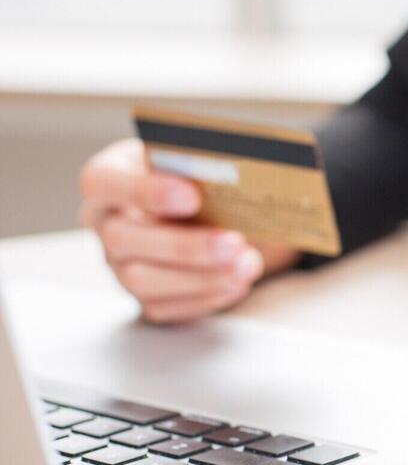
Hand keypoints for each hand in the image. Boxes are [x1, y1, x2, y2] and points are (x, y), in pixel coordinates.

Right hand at [79, 138, 298, 322]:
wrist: (214, 207)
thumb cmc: (200, 174)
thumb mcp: (197, 158)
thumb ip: (203, 163)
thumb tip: (237, 174)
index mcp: (109, 177)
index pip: (103, 181)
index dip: (144, 191)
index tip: (193, 197)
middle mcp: (105, 222)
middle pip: (122, 238)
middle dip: (184, 245)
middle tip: (235, 242)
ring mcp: (119, 263)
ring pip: (141, 280)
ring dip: (200, 277)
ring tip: (247, 266)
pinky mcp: (143, 295)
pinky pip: (163, 306)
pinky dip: (205, 297)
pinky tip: (238, 283)